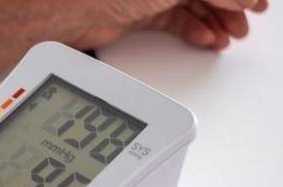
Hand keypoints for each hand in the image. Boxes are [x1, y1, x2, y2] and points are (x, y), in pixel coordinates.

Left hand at [71, 0, 268, 50]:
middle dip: (229, 6)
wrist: (71, 11)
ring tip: (227, 37)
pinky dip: (191, 30)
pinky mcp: (139, 13)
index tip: (258, 3)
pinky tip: (205, 39)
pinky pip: (174, 20)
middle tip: (245, 24)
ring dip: (213, 21)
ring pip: (192, 5)